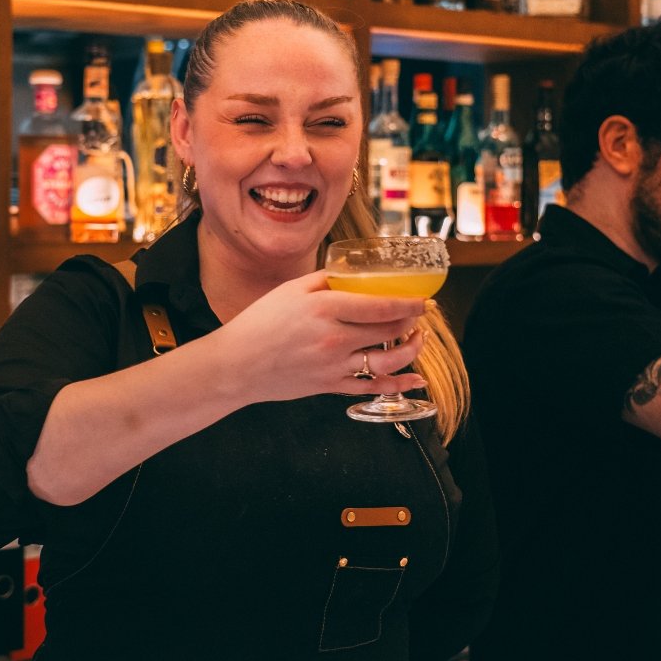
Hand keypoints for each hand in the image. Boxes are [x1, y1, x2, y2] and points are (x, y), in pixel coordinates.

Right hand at [220, 269, 427, 402]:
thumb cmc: (259, 323)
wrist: (237, 364)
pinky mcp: (330, 385)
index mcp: (325, 308)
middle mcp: (334, 338)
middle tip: (418, 314)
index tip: (423, 299)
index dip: (409, 303)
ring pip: (387, 361)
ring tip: (418, 339)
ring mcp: (334, 365)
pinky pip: (371, 387)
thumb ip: (324, 279)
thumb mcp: (290, 290)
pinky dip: (398, 385)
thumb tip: (351, 273)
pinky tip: (415, 381)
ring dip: (410, 350)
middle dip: (411, 322)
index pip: (380, 305)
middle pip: (389, 331)